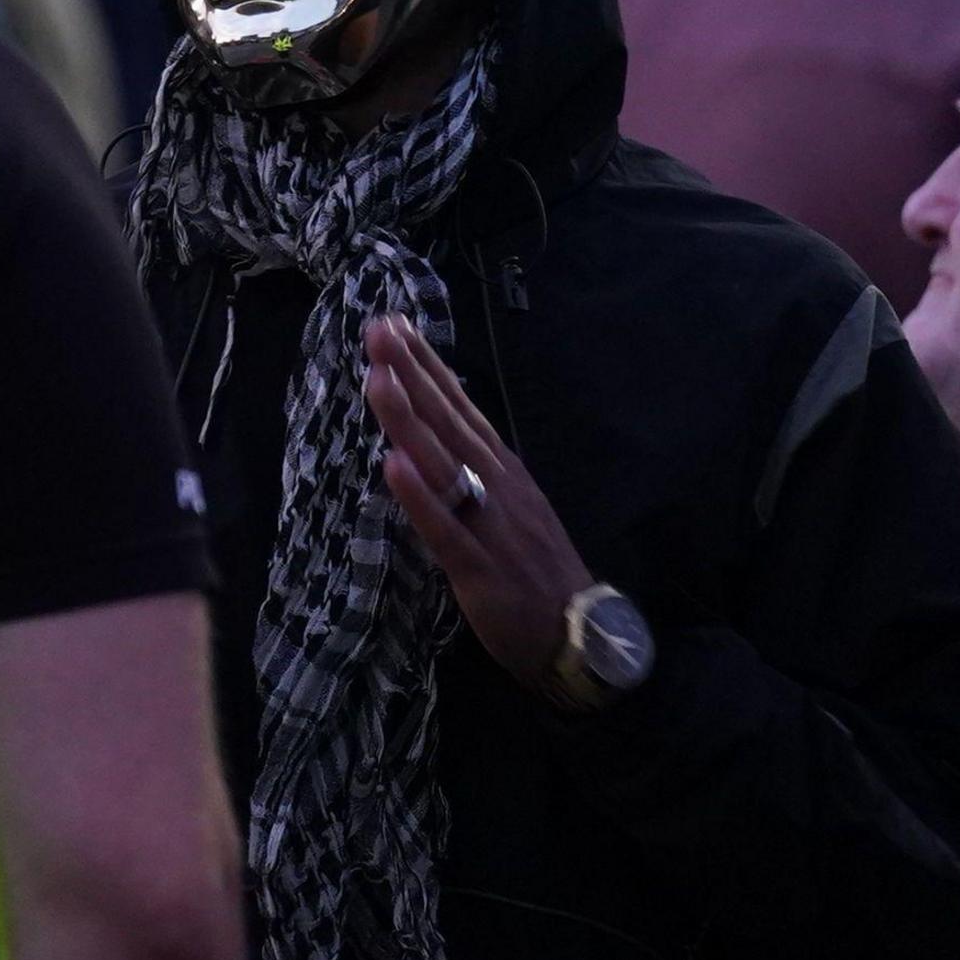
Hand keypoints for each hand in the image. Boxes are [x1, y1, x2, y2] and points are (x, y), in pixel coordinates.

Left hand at [364, 315, 597, 689]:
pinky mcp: (480, 566)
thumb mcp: (508, 505)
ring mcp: (490, 522)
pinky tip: (393, 466)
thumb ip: (474, 468)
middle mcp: (497, 484)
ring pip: (444, 463)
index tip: (395, 325)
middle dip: (412, 373)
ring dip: (410, 420)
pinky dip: (420, 496)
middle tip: (378, 329)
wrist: (581, 635)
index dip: (427, 366)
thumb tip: (434, 428)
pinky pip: (445, 527)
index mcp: (501, 469)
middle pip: (448, 421)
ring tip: (378, 379)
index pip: (459, 406)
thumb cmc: (534, 568)